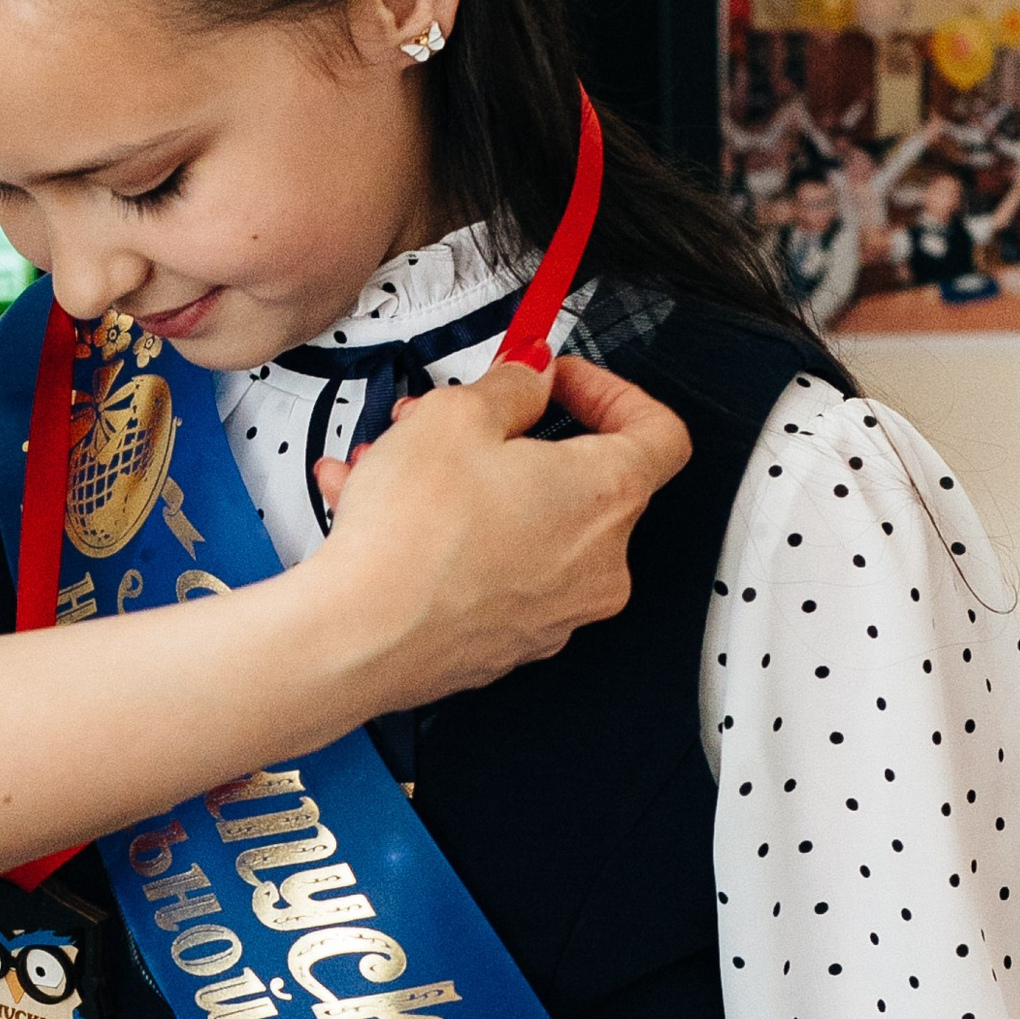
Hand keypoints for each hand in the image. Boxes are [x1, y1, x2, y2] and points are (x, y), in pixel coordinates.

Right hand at [306, 355, 689, 715]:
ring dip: (462, 484)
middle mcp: (597, 562)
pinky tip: (385, 514)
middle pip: (573, 478)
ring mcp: (556, 611)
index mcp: (606, 496)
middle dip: (505, 437)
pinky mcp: (508, 641)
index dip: (610, 391)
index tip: (559, 382)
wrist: (361, 638)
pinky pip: (489, 568)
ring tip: (395, 464)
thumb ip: (510, 384)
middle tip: (455, 420)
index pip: (658, 431)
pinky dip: (447, 536)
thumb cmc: (414, 541)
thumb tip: (529, 377)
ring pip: (520, 523)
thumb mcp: (457, 415)